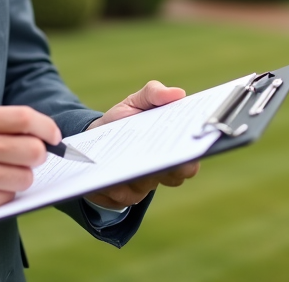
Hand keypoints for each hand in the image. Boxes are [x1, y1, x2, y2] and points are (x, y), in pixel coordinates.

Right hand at [0, 106, 59, 222]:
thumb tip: (40, 133)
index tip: (53, 135)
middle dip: (37, 155)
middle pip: (34, 151)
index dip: (46, 127)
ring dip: (19, 177)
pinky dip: (2, 194)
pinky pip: (8, 198)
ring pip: (25, 177)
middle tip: (27, 157)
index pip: (25, 118)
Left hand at [83, 81, 200, 209]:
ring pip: (148, 184)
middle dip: (175, 165)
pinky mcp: (120, 195)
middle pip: (177, 174)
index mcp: (171, 146)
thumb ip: (154, 93)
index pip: (193, 154)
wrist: (92, 139)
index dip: (196, 151)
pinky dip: (118, 181)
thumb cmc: (123, 119)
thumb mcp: (136, 101)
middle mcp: (162, 170)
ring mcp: (142, 185)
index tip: (192, 140)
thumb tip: (178, 93)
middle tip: (169, 154)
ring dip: (143, 172)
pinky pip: (123, 194)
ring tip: (133, 158)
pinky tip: (111, 168)